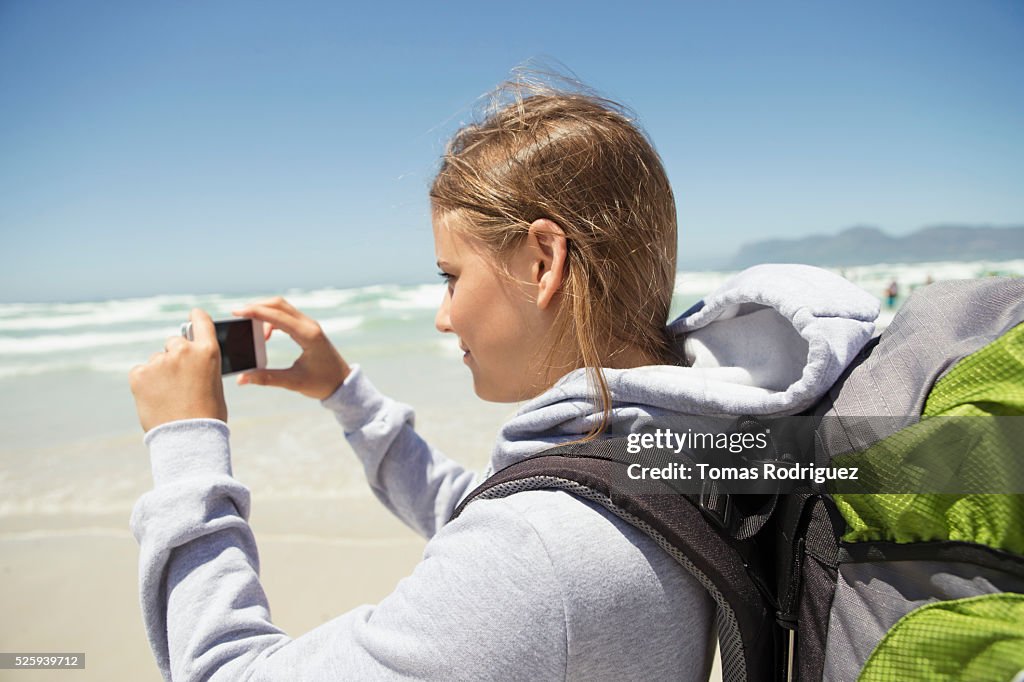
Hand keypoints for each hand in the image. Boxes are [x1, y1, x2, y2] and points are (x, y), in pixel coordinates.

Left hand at [129, 308, 227, 431]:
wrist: (189, 437)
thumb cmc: (207, 414)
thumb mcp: (213, 382)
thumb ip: (201, 364)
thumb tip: (187, 359)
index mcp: (207, 351)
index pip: (200, 321)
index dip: (195, 317)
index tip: (192, 315)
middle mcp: (183, 350)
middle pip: (173, 342)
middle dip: (174, 355)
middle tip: (179, 380)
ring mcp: (159, 361)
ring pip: (156, 360)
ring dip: (160, 372)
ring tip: (168, 396)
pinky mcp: (139, 374)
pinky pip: (141, 372)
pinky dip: (145, 383)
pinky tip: (155, 398)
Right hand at [232, 297, 350, 399]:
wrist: (343, 384)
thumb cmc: (322, 383)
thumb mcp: (293, 382)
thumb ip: (267, 379)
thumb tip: (242, 379)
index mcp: (307, 335)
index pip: (277, 316)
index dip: (255, 311)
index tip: (236, 312)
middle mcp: (309, 325)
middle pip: (279, 304)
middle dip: (257, 306)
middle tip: (239, 315)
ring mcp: (309, 325)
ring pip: (283, 308)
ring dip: (265, 312)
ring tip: (250, 328)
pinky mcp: (307, 329)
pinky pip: (287, 316)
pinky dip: (272, 319)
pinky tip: (265, 334)